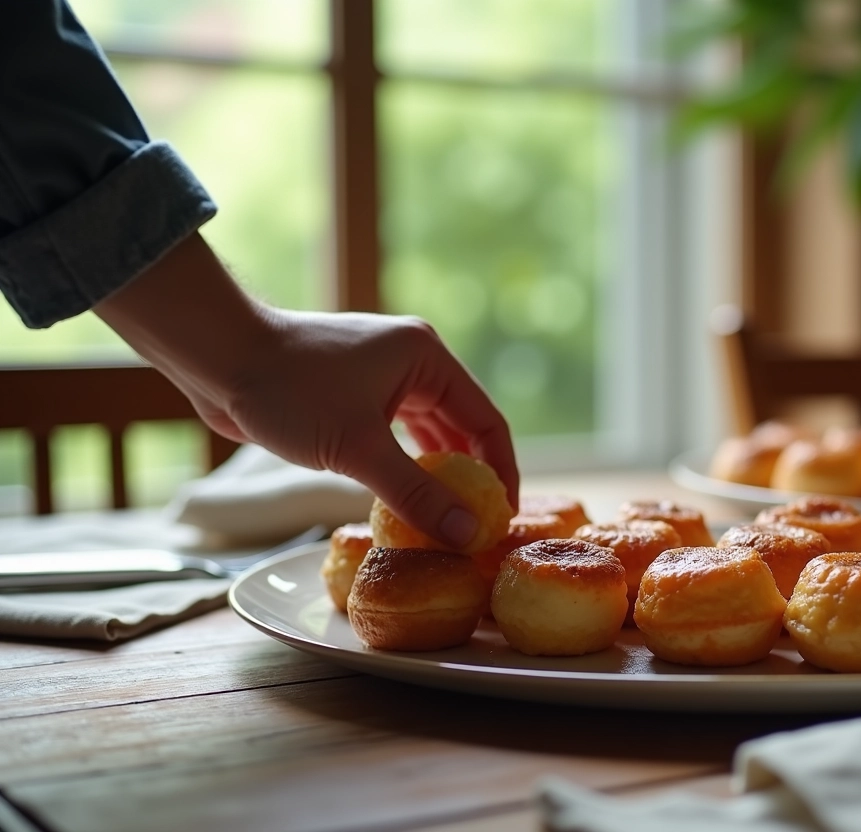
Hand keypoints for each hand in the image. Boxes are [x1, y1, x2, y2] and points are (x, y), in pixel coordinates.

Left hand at [96, 233, 517, 547]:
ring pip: (426, 431)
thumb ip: (416, 493)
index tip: (504, 516)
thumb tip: (466, 535)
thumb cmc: (288, 391)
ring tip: (447, 518)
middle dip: (470, 476)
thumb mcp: (358, 449)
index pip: (486, 420)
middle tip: (478, 525)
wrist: (216, 357)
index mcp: (427, 358)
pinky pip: (395, 432)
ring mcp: (382, 373)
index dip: (501, 471)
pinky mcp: (353, 390)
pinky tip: (405, 495)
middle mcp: (412, 360)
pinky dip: (405, 463)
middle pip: (461, 426)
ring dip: (436, 472)